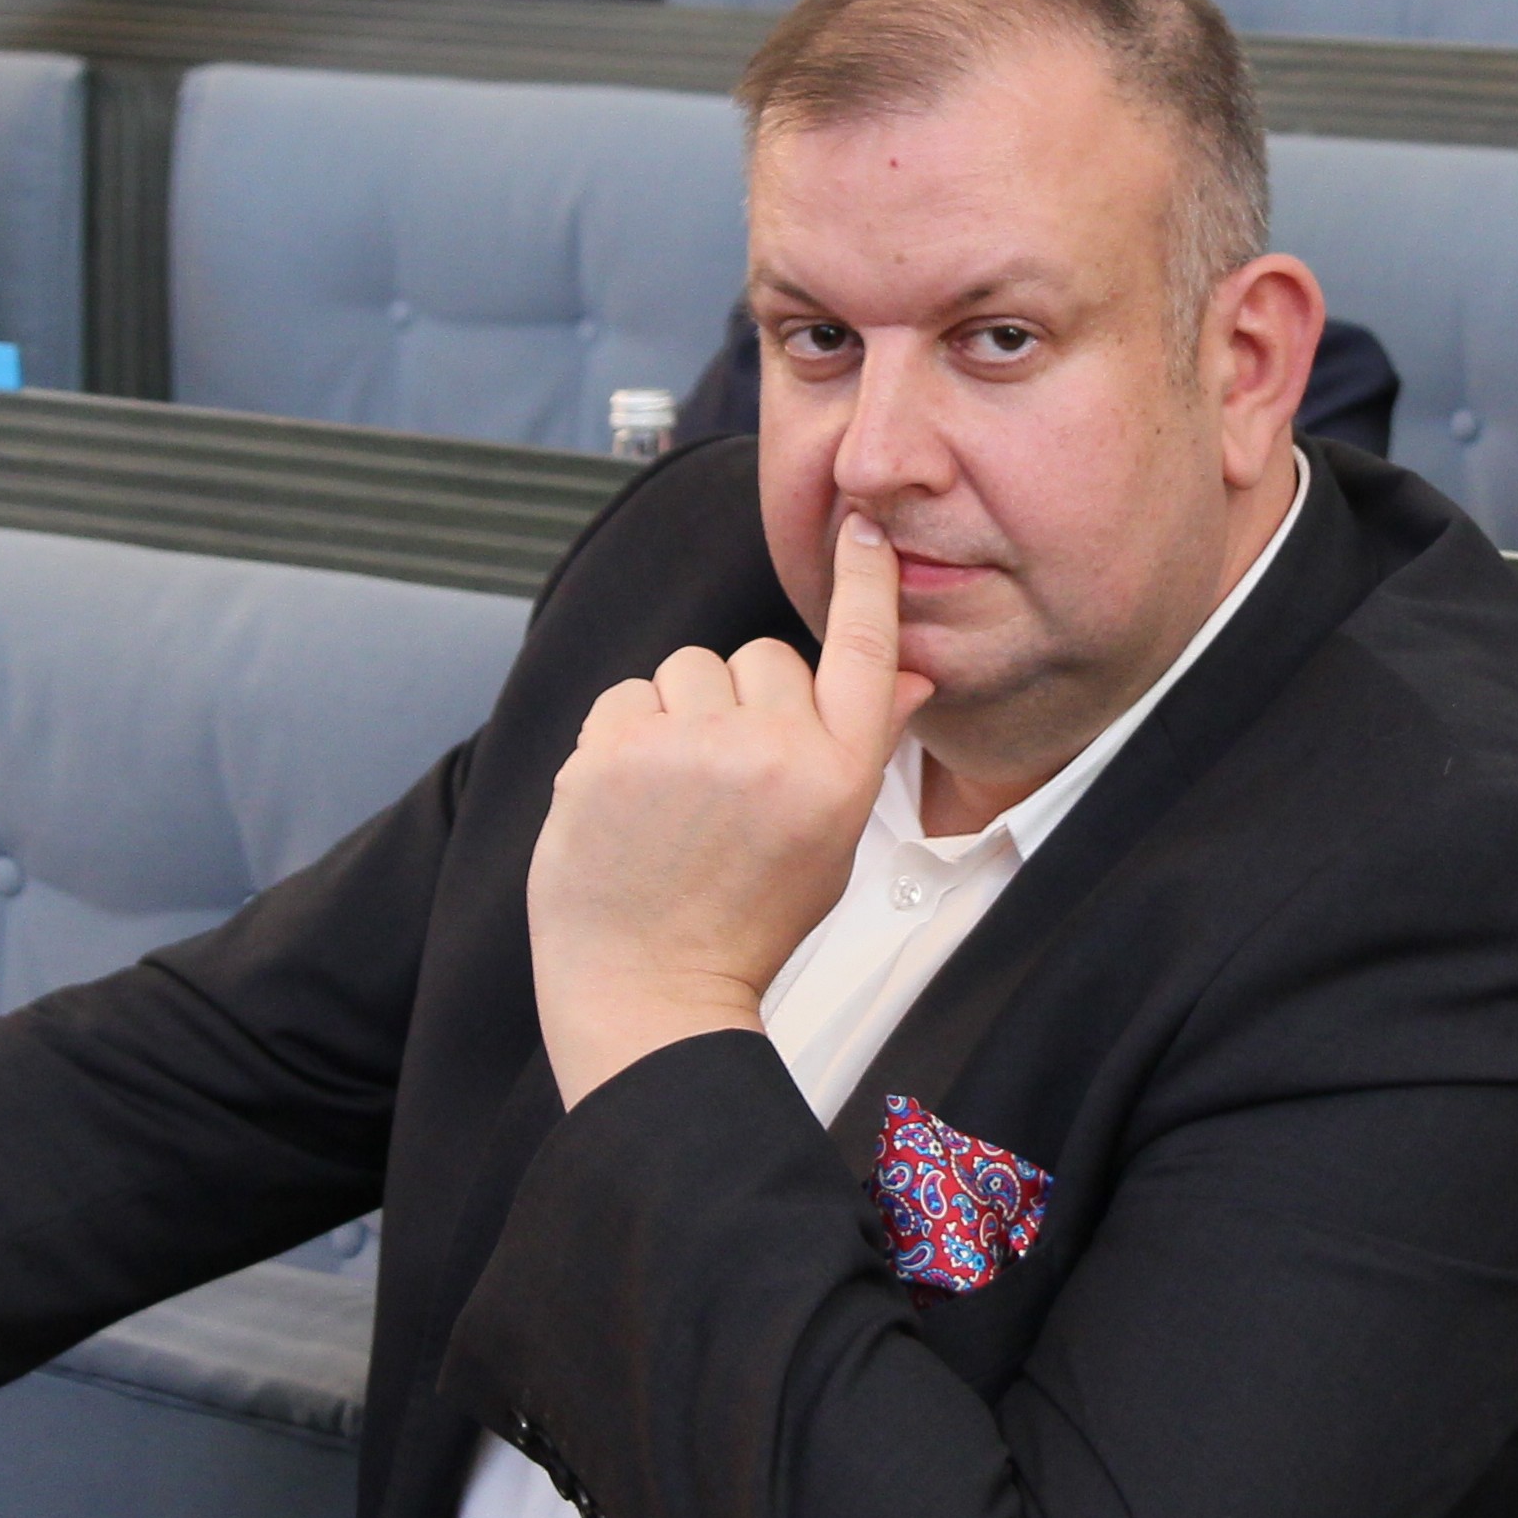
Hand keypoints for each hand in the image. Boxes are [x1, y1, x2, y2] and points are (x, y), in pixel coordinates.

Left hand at [527, 509, 929, 1105]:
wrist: (650, 992)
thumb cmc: (744, 925)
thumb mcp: (832, 842)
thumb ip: (861, 750)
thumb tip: (907, 676)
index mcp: (837, 776)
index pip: (862, 650)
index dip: (863, 581)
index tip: (859, 525)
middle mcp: (770, 752)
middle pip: (763, 656)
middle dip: (743, 700)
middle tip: (727, 780)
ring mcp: (687, 750)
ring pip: (690, 668)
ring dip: (680, 715)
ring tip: (674, 794)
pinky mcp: (610, 754)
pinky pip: (626, 695)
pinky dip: (624, 736)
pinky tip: (630, 798)